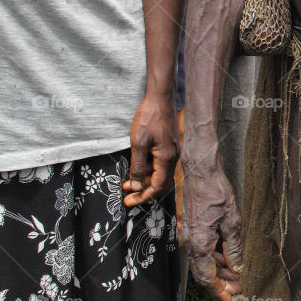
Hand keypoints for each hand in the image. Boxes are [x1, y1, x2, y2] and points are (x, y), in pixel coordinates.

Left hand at [123, 92, 178, 206]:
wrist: (160, 99)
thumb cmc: (149, 118)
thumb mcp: (138, 143)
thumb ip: (137, 166)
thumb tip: (135, 186)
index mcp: (167, 158)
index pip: (157, 186)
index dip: (143, 196)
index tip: (128, 202)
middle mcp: (173, 158)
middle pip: (160, 183)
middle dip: (143, 191)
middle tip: (127, 196)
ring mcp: (172, 152)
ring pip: (159, 174)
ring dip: (144, 181)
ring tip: (127, 183)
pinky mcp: (168, 147)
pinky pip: (159, 165)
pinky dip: (147, 171)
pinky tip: (135, 169)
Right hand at [179, 141, 243, 300]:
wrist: (200, 171)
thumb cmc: (216, 193)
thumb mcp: (232, 222)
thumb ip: (234, 247)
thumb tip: (237, 268)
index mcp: (200, 244)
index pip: (207, 277)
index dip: (219, 291)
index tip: (230, 300)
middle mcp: (192, 242)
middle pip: (203, 273)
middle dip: (220, 284)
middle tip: (238, 289)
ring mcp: (190, 235)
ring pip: (203, 262)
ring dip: (219, 271)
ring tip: (237, 275)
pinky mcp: (193, 228)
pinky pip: (202, 250)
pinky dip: (214, 257)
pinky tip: (227, 259)